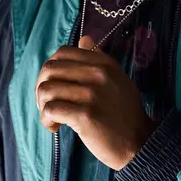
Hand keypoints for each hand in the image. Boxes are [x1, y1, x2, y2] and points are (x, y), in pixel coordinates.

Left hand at [35, 35, 155, 169]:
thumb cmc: (125, 111)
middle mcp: (98, 74)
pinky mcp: (85, 116)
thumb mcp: (117, 77)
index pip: (63, 52)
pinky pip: (51, 109)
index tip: (55, 84)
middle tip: (48, 104)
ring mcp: (91, 94)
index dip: (51, 68)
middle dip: (41, 87)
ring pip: (47, 89)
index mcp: (103, 63)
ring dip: (43, 105)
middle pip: (50, 69)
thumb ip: (99, 57)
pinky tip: (55, 127)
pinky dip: (47, 119)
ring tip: (52, 117)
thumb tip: (83, 38)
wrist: (139, 141)